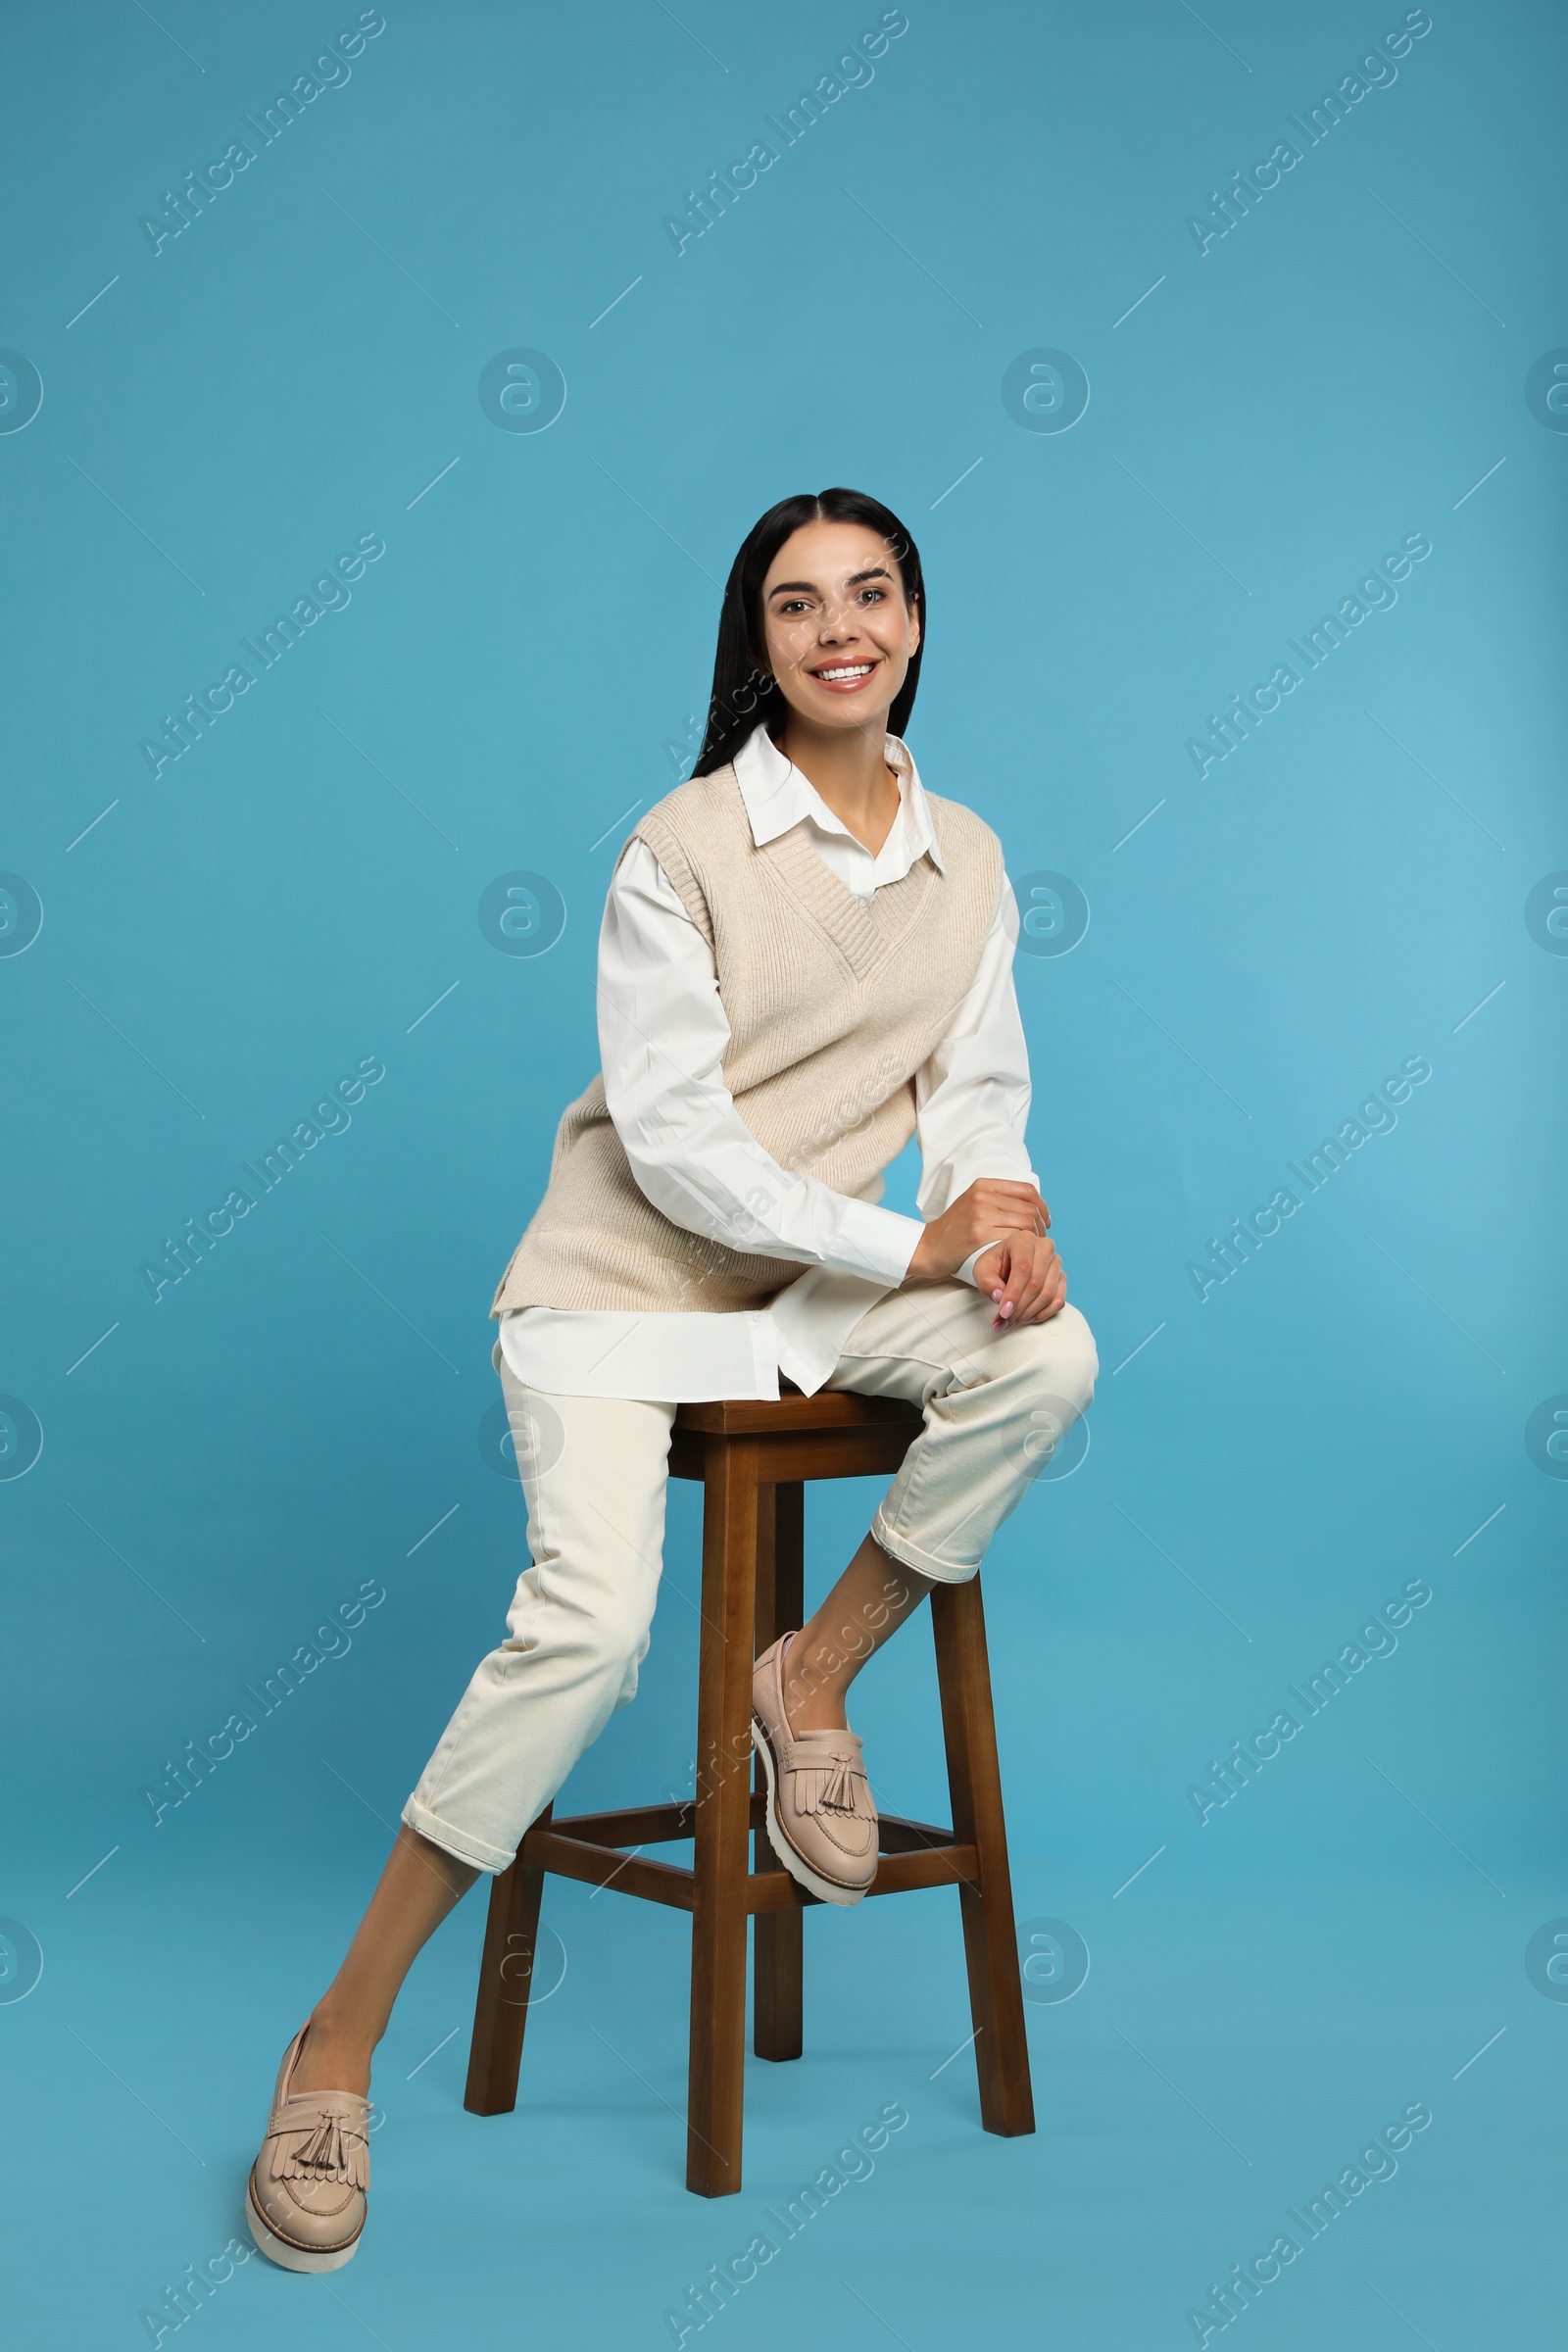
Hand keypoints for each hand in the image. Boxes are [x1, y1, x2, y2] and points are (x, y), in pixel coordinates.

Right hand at [904, 1177, 1048, 1284]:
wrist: (929, 1247)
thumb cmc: (954, 1229)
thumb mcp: (973, 1202)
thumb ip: (998, 1198)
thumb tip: (1032, 1205)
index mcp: (983, 1184)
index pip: (1026, 1190)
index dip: (1042, 1206)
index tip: (1044, 1221)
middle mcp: (982, 1195)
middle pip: (1029, 1207)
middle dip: (1040, 1225)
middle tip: (1040, 1239)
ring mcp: (980, 1214)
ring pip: (1025, 1223)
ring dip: (1034, 1238)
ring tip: (1032, 1247)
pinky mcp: (979, 1234)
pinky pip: (1013, 1237)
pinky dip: (1022, 1246)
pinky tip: (1021, 1253)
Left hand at [973, 1230, 1066, 1329]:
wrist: (1007, 1263)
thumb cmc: (994, 1265)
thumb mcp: (982, 1271)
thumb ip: (987, 1283)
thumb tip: (1000, 1297)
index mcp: (1024, 1240)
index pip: (1023, 1269)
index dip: (1013, 1293)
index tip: (1004, 1312)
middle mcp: (1044, 1247)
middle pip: (1036, 1283)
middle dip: (1019, 1308)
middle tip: (1004, 1322)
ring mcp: (1056, 1263)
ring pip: (1048, 1294)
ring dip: (1029, 1313)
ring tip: (1011, 1322)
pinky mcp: (1062, 1278)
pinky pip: (1058, 1300)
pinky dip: (1042, 1314)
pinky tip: (1026, 1318)